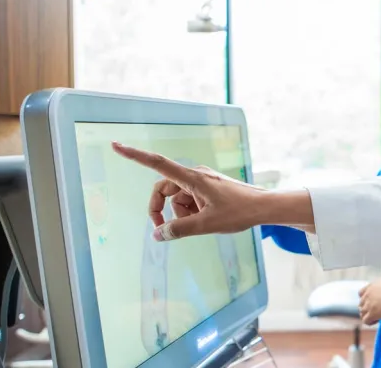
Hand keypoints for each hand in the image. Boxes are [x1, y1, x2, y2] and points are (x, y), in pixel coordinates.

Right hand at [111, 142, 271, 240]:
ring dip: (181, 213)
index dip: (135, 155)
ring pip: (177, 198)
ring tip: (203, 221)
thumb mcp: (207, 224)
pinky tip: (208, 218)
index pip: (157, 164)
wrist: (265, 207)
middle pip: (163, 189)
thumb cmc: (239, 212)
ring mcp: (202, 180)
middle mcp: (195, 175)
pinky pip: (189, 199)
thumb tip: (157, 235)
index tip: (116, 145)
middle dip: (161, 209)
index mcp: (192, 178)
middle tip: (165, 231)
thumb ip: (179, 230)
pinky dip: (191, 211)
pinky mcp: (208, 187)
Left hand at [358, 278, 380, 324]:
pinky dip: (370, 322)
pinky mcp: (372, 313)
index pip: (361, 293)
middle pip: (361, 304)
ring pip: (362, 313)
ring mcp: (369, 304)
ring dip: (368, 315)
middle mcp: (368, 294)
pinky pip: (365, 320)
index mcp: (371, 286)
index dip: (366, 299)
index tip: (373, 302)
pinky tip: (378, 320)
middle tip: (376, 311)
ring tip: (377, 317)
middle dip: (367, 308)